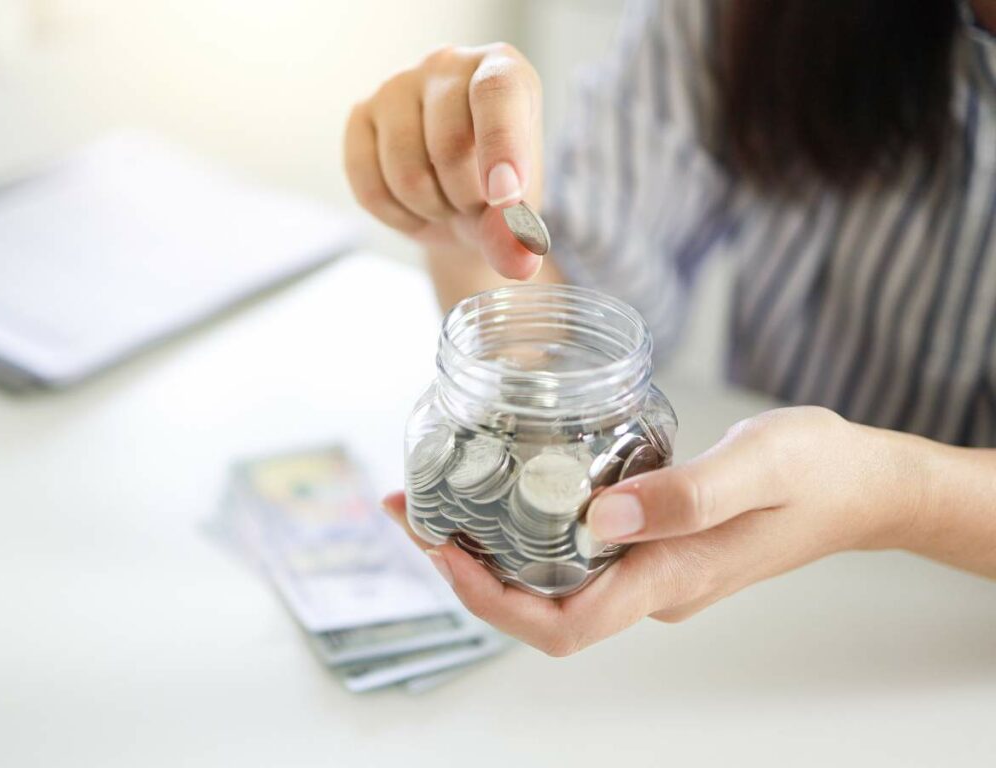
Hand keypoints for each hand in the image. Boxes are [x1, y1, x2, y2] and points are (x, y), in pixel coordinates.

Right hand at [344, 43, 544, 279]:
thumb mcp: (518, 214)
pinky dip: (397, 215)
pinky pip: (369, 185)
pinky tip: (415, 207)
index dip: (500, 147)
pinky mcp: (360, 115)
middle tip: (476, 204)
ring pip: (405, 171)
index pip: (497, 94)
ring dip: (431, 209)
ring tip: (447, 201)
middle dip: (465, 198)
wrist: (460, 202)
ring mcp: (397, 86)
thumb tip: (521, 262)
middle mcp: (448, 64)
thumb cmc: (498, 190)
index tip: (505, 197)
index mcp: (502, 69)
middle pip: (448, 145)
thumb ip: (519, 235)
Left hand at [383, 407, 924, 655]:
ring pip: (549, 579)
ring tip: (438, 494)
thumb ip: (688, 494)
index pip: (562, 624)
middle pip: (537, 606)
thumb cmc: (819, 470)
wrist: (861, 483)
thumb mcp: (761, 465)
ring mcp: (650, 569)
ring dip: (487, 546)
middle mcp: (650, 586)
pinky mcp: (651, 544)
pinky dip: (526, 525)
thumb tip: (601, 517)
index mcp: (669, 577)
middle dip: (465, 569)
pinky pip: (571, 550)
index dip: (490, 598)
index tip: (442, 546)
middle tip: (413, 508)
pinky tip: (505, 484)